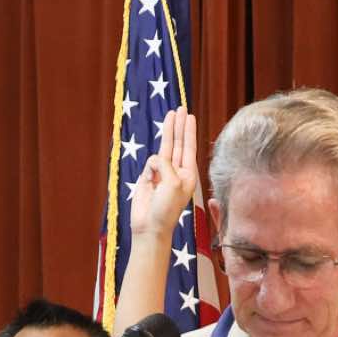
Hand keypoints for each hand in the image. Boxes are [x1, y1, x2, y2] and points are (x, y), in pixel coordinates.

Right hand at [128, 108, 196, 241]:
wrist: (150, 227)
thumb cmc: (166, 208)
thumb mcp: (172, 182)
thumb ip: (165, 164)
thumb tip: (155, 159)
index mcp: (188, 175)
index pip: (188, 147)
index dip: (188, 130)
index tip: (189, 116)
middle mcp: (177, 172)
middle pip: (178, 143)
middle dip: (179, 126)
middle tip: (181, 109)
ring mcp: (162, 175)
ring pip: (164, 149)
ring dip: (168, 132)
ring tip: (170, 115)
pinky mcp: (148, 178)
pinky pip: (149, 163)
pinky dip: (149, 168)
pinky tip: (150, 182)